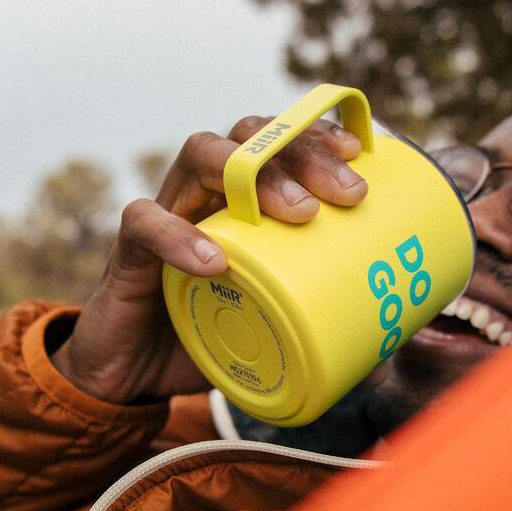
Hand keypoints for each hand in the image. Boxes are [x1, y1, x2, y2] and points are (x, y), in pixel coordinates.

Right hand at [50, 116, 365, 403]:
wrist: (136, 375)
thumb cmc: (209, 338)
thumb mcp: (270, 334)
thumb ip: (321, 340)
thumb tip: (381, 369)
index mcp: (243, 203)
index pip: (278, 143)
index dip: (316, 136)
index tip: (359, 157)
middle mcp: (207, 195)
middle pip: (249, 139)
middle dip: (303, 153)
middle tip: (348, 195)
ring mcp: (168, 214)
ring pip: (199, 155)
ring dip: (251, 172)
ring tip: (298, 216)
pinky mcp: (130, 253)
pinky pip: (144, 222)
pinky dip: (178, 235)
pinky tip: (215, 261)